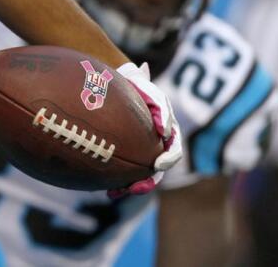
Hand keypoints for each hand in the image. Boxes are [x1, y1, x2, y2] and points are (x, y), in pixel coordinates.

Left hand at [110, 61, 182, 196]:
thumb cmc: (135, 85)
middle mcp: (155, 146)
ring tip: (114, 193)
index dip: (167, 159)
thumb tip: (165, 132)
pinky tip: (105, 188)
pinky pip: (121, 172)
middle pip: (154, 171)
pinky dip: (115, 181)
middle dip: (146, 183)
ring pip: (138, 176)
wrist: (115, 82)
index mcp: (166, 132)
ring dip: (129, 186)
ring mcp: (140, 151)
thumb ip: (159, 107)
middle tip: (134, 189)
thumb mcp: (148, 91)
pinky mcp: (123, 154)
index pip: (172, 151)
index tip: (157, 164)